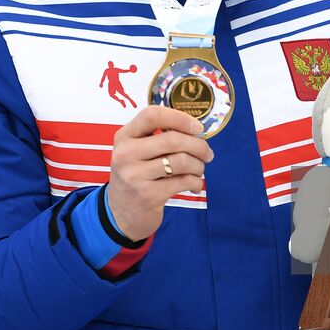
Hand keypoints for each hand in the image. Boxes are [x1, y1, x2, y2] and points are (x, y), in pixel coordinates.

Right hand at [105, 106, 212, 240]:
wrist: (121, 214)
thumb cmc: (136, 177)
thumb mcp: (137, 153)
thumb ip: (158, 138)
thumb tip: (196, 131)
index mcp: (125, 136)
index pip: (152, 115)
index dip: (179, 118)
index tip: (197, 127)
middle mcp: (126, 153)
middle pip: (172, 139)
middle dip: (198, 146)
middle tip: (207, 153)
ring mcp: (135, 175)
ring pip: (181, 161)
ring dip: (198, 165)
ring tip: (199, 170)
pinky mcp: (147, 195)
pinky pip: (183, 181)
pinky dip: (195, 182)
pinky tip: (194, 185)